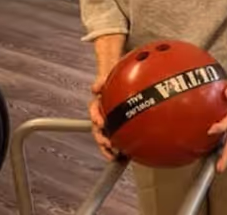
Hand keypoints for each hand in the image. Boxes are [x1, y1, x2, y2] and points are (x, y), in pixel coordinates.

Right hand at [88, 33, 125, 161]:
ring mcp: (114, 117)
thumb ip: (102, 79)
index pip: (95, 111)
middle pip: (99, 128)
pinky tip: (132, 152)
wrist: (125, 70)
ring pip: (109, 134)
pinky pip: (123, 133)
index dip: (96, 120)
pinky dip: (126, 143)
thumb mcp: (109, 73)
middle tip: (108, 145)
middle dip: (102, 139)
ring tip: (117, 155)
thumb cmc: (117, 73)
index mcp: (100, 101)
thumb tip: (94, 87)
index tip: (101, 125)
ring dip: (111, 145)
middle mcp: (105, 111)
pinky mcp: (123, 120)